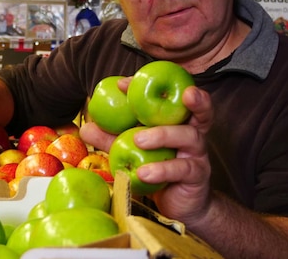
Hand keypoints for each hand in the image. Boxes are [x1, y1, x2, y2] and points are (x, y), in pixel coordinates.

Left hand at [81, 84, 213, 223]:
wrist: (178, 204)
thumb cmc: (157, 169)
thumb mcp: (133, 151)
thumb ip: (113, 139)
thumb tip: (86, 128)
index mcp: (178, 121)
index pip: (170, 97)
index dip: (150, 85)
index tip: (121, 84)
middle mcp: (193, 132)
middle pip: (201, 111)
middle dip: (195, 99)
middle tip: (180, 94)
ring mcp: (197, 154)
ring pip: (188, 136)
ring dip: (162, 135)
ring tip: (138, 140)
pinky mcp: (196, 176)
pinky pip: (182, 168)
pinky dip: (162, 169)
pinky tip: (144, 173)